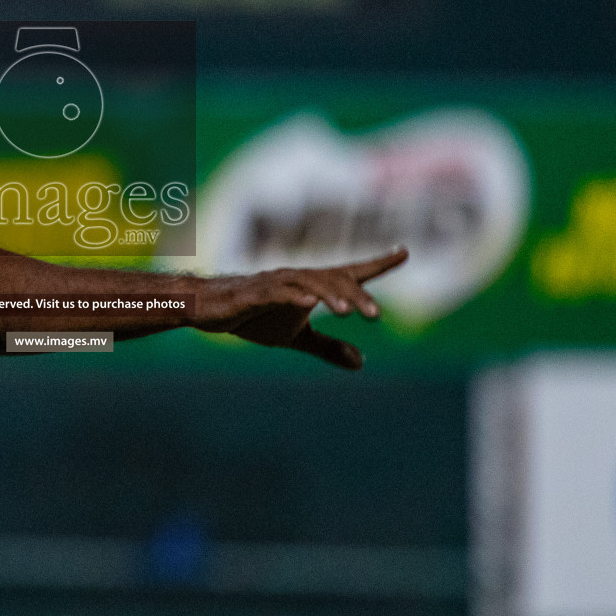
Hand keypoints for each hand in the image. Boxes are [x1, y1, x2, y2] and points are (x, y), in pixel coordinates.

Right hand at [207, 249, 408, 369]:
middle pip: (334, 279)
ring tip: (348, 312)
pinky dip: (293, 295)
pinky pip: (277, 291)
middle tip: (377, 317)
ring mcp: (278, 283)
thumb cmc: (255, 316)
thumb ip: (327, 347)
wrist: (211, 309)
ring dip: (330, 295)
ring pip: (310, 282)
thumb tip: (361, 362)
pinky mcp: (256, 293)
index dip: (378, 263)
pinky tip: (307, 303)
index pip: (351, 273)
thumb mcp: (296, 337)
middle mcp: (299, 279)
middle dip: (357, 295)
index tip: (404, 252)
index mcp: (313, 288)